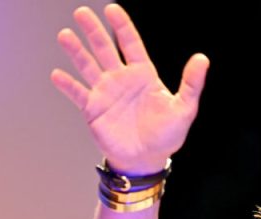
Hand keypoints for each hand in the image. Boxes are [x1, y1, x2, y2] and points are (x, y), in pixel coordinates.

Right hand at [50, 4, 208, 174]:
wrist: (145, 161)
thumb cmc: (166, 136)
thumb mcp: (184, 109)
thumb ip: (192, 83)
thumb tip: (203, 58)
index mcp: (142, 74)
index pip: (130, 43)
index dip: (122, 25)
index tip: (111, 9)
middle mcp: (121, 79)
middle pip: (104, 48)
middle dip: (93, 30)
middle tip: (82, 12)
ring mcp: (105, 93)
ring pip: (88, 66)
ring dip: (76, 51)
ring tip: (65, 36)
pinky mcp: (93, 110)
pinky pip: (78, 94)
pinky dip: (67, 85)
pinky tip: (57, 74)